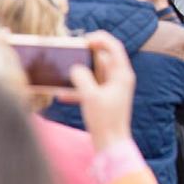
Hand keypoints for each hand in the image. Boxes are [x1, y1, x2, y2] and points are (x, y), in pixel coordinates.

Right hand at [65, 31, 135, 150]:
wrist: (111, 144)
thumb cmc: (104, 120)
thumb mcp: (90, 96)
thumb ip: (81, 78)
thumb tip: (75, 68)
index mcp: (122, 74)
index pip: (114, 46)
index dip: (100, 39)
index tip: (82, 40)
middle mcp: (119, 78)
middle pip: (103, 58)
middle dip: (85, 55)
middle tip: (69, 53)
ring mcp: (112, 88)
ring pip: (94, 73)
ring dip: (79, 73)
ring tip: (62, 72)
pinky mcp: (105, 99)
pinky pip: (90, 87)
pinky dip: (78, 89)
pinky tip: (61, 95)